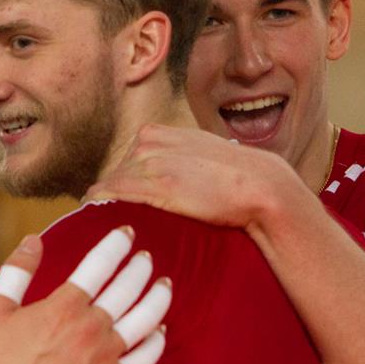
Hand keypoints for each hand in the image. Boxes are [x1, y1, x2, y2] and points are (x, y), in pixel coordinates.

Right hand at [0, 228, 170, 363]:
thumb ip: (17, 271)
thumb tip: (33, 239)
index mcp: (64, 305)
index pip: (100, 264)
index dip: (116, 245)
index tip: (127, 233)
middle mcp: (91, 326)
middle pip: (128, 288)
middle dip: (141, 267)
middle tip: (146, 257)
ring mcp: (105, 355)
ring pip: (145, 320)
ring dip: (158, 298)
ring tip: (165, 285)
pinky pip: (145, 359)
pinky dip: (156, 342)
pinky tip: (160, 329)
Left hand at [86, 123, 295, 229]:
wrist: (259, 184)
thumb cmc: (229, 179)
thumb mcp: (193, 156)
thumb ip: (168, 160)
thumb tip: (149, 181)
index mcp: (154, 133)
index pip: (120, 166)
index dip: (124, 191)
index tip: (129, 211)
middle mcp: (146, 142)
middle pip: (112, 178)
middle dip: (116, 201)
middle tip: (126, 225)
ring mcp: (149, 161)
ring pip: (108, 190)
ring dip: (111, 210)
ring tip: (126, 230)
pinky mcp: (155, 184)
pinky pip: (109, 198)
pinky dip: (105, 213)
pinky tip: (115, 228)